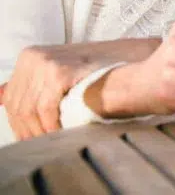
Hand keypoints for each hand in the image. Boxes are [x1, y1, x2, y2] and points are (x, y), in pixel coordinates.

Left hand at [3, 38, 159, 139]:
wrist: (134, 63)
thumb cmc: (103, 71)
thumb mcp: (61, 72)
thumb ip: (34, 84)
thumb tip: (0, 97)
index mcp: (30, 56)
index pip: (12, 98)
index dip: (20, 123)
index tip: (31, 138)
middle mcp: (32, 56)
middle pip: (17, 105)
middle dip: (28, 130)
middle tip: (43, 145)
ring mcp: (43, 62)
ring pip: (28, 110)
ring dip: (39, 131)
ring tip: (53, 142)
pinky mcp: (57, 72)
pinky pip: (44, 109)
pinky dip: (50, 125)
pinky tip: (60, 133)